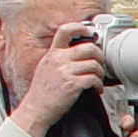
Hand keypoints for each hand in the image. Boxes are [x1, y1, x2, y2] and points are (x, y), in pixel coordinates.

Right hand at [9, 21, 108, 136]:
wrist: (36, 109)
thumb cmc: (42, 92)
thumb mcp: (46, 67)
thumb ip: (59, 58)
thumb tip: (77, 53)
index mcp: (52, 53)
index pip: (65, 30)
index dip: (80, 27)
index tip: (90, 32)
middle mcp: (59, 59)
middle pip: (89, 48)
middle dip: (100, 56)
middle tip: (100, 64)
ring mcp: (65, 71)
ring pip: (94, 64)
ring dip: (100, 73)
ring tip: (98, 80)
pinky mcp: (72, 84)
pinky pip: (94, 79)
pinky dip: (99, 85)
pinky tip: (97, 89)